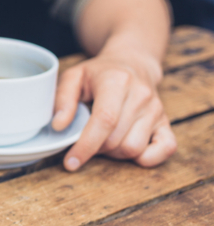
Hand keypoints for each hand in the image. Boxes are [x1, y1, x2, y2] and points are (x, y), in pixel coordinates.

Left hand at [52, 50, 176, 170]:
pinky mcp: (166, 121)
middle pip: (116, 140)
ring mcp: (157, 110)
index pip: (105, 120)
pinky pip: (165, 149)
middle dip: (95, 148)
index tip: (71, 162)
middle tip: (86, 139)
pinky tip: (127, 149)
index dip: (86, 145)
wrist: (132, 63)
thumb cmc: (99, 74)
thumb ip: (62, 99)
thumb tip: (59, 126)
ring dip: (114, 153)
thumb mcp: (73, 77)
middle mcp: (141, 96)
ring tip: (104, 139)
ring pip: (134, 149)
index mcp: (117, 82)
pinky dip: (146, 158)